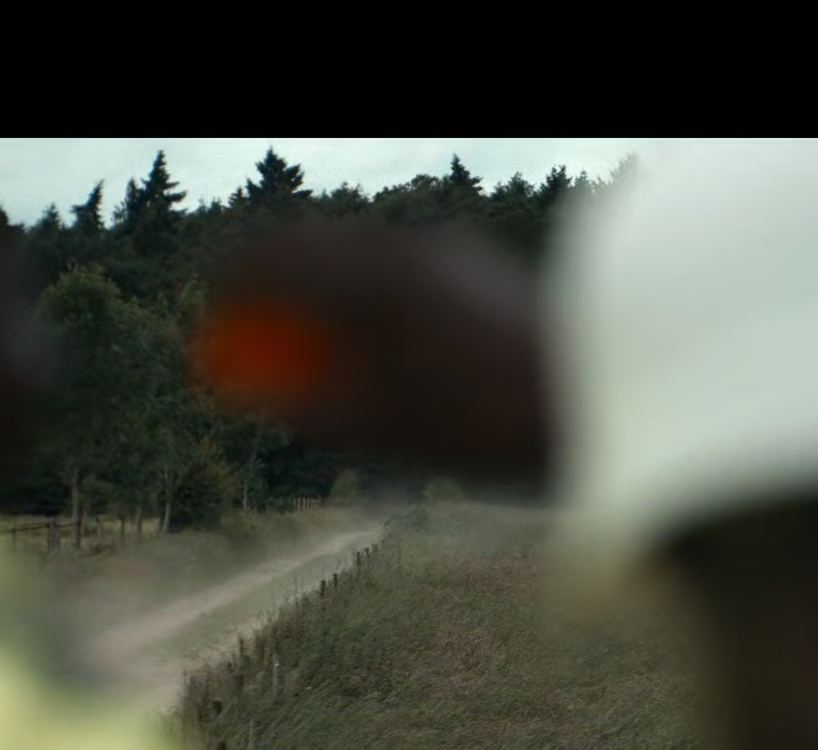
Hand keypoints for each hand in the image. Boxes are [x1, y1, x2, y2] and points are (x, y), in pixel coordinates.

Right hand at [198, 221, 553, 479]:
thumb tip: (271, 405)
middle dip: (283, 284)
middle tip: (259, 323)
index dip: (231, 281)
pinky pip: (411, 273)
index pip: (272, 256)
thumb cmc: (494, 420)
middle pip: (320, 249)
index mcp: (370, 278)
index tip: (210, 308)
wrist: (607, 392)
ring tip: (324, 342)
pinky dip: (382, 299)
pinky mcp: (487, 268)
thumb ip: (321, 413)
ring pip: (369, 260)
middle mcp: (410, 248)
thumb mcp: (393, 432)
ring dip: (336, 292)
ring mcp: (454, 251)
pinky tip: (390, 343)